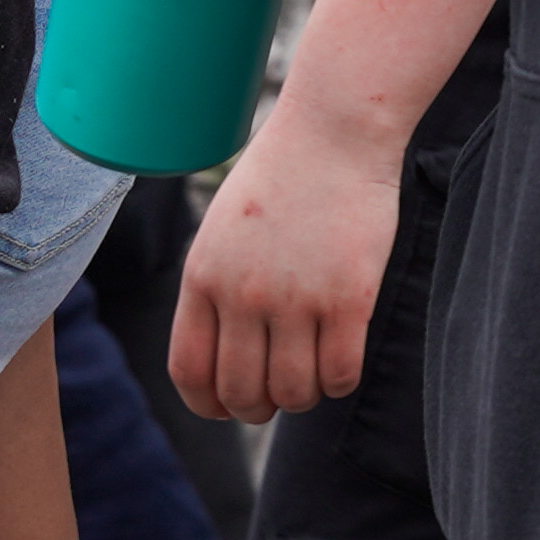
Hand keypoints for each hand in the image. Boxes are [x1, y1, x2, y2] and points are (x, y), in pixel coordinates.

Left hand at [175, 116, 402, 418]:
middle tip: (278, 397)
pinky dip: (339, 382)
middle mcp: (242, 295)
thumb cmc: (282, 175)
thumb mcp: (223, 229)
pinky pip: (339, 372)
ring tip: (313, 378)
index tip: (228, 407)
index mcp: (203, 278)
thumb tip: (222, 353)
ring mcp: (296, 298)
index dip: (208, 404)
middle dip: (258, 408)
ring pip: (293, 391)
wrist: (336, 130)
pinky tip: (342, 361)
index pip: (191, 372)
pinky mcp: (349, 296)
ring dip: (303, 398)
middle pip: (241, 392)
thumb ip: (215, 286)